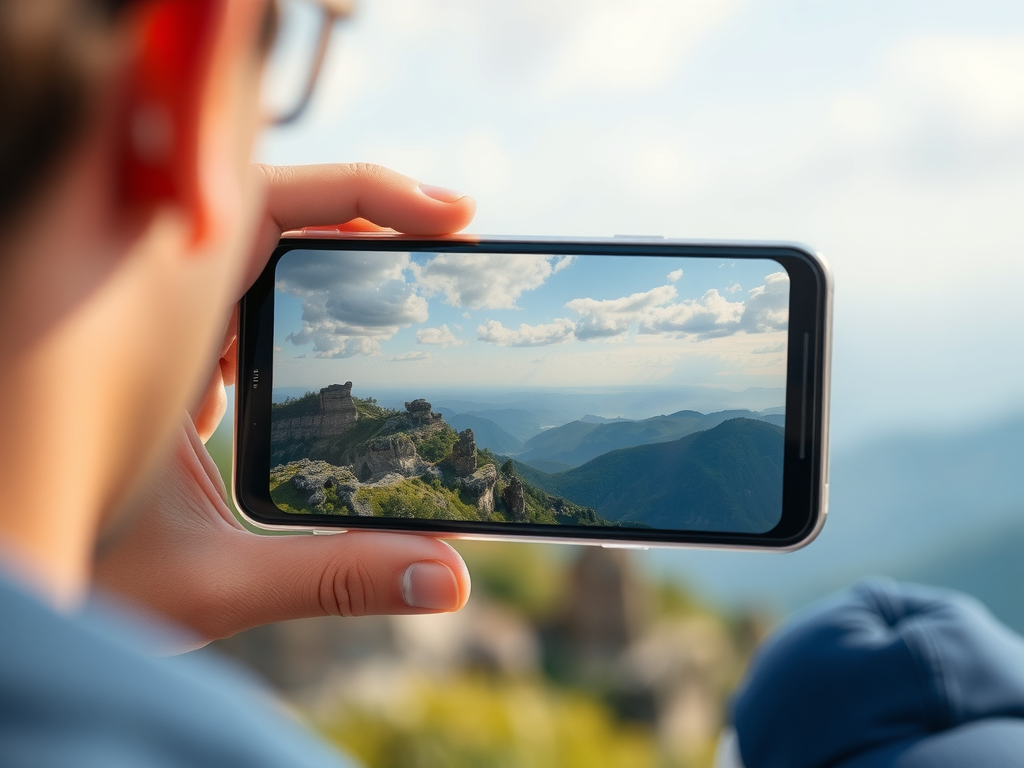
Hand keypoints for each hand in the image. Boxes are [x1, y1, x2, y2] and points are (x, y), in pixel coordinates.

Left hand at [94, 163, 475, 652]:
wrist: (5, 600)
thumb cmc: (64, 577)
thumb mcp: (214, 580)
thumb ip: (336, 576)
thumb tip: (450, 578)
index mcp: (149, 331)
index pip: (269, 211)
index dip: (367, 196)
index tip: (450, 218)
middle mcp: (143, 318)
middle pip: (268, 222)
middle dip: (366, 222)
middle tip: (448, 242)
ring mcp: (145, 340)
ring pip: (245, 264)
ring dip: (328, 267)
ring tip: (406, 286)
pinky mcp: (151, 370)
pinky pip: (225, 313)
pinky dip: (285, 315)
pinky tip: (316, 357)